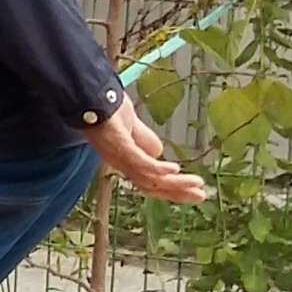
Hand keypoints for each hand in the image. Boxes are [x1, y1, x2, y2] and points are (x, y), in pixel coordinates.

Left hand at [87, 99, 207, 202]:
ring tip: (195, 184)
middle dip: (177, 192)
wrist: (89, 95)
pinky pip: (139, 163)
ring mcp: (119, 156)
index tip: (194, 192)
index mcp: (126, 160)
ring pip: (149, 179)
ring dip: (174, 183)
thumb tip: (158, 151)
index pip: (151, 182)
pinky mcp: (119, 145)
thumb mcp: (132, 126)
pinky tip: (174, 170)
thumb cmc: (108, 109)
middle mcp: (122, 163)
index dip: (172, 189)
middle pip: (152, 186)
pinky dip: (157, 169)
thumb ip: (143, 139)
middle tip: (201, 196)